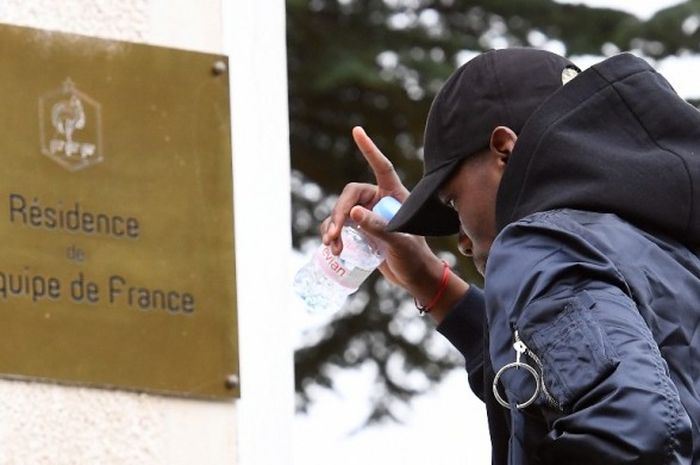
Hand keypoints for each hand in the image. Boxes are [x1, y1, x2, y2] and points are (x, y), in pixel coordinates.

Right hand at [320, 127, 468, 320]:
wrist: (415, 279)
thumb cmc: (415, 258)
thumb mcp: (399, 242)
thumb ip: (378, 227)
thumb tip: (352, 213)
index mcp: (394, 196)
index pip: (381, 167)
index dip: (369, 149)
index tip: (357, 130)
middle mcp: (380, 202)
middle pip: (350, 195)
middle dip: (339, 213)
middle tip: (335, 234)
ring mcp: (369, 216)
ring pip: (341, 212)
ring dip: (333, 227)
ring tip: (332, 246)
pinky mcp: (361, 232)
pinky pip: (339, 227)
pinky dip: (333, 236)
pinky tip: (334, 250)